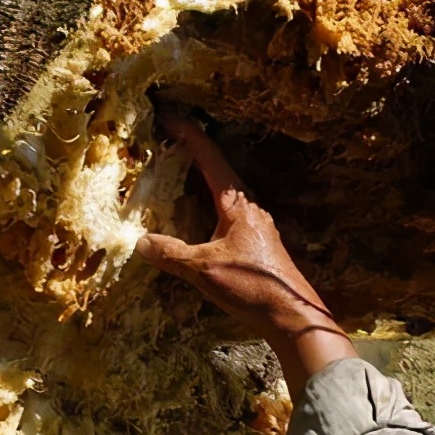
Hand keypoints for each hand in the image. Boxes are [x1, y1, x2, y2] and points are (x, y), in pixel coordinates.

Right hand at [136, 118, 356, 395]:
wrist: (292, 316)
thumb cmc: (251, 285)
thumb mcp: (204, 269)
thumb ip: (172, 254)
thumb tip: (141, 242)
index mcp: (237, 204)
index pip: (210, 159)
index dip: (190, 136)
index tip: (170, 118)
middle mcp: (250, 208)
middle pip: (219, 171)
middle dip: (194, 155)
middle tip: (169, 144)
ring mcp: (256, 226)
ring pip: (224, 193)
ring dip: (202, 181)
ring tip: (178, 177)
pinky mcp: (257, 244)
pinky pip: (226, 213)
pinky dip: (207, 206)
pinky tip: (197, 219)